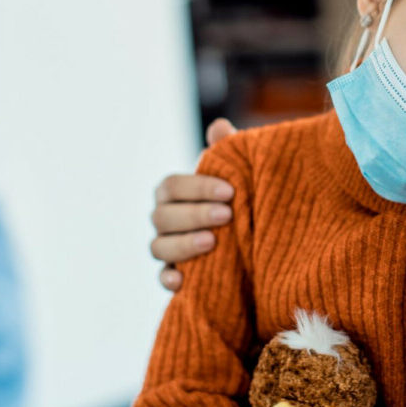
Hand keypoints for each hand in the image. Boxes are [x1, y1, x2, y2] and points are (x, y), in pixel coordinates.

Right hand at [150, 119, 239, 291]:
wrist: (246, 236)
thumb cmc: (236, 198)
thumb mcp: (235, 175)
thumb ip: (226, 151)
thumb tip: (220, 126)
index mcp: (173, 192)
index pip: (173, 186)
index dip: (198, 187)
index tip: (231, 191)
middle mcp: (163, 219)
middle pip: (163, 216)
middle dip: (194, 214)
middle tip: (227, 215)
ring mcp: (165, 248)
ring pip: (159, 247)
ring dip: (183, 244)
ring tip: (212, 242)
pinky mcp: (173, 274)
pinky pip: (161, 278)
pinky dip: (168, 279)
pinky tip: (183, 280)